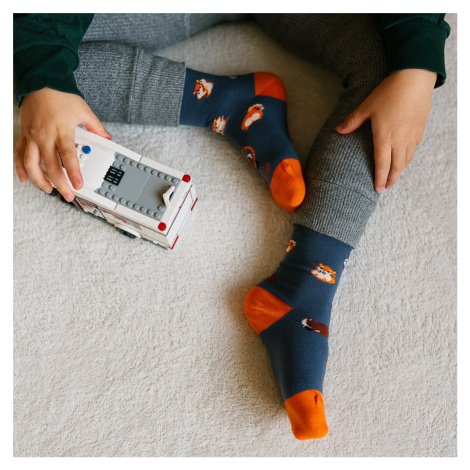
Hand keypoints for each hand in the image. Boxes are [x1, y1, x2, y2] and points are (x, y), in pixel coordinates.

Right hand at [15, 88, 111, 200]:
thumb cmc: (60, 94)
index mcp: (61, 131)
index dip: (73, 173)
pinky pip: (19, 154)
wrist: (40, 81)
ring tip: (48, 189)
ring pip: (32, 164)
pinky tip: (25, 178)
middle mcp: (45, 136)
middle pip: (50, 166)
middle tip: (68, 195)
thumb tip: (106, 137)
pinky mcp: (24, 134)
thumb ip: (96, 126)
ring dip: (39, 180)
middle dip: (60, 184)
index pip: (68, 158)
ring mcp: (32, 136)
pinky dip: (21, 167)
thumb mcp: (83, 110)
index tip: (78, 185)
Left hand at [335, 69, 436, 191]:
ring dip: (401, 169)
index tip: (378, 188)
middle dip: (391, 179)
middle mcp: (400, 139)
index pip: (382, 164)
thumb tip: (338, 130)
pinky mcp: (420, 127)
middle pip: (397, 166)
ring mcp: (412, 134)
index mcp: (384, 137)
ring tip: (395, 175)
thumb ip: (352, 121)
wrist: (414, 77)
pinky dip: (409, 154)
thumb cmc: (388, 91)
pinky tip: (405, 155)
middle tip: (386, 188)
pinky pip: (415, 146)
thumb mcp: (366, 106)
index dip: (380, 178)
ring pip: (407, 158)